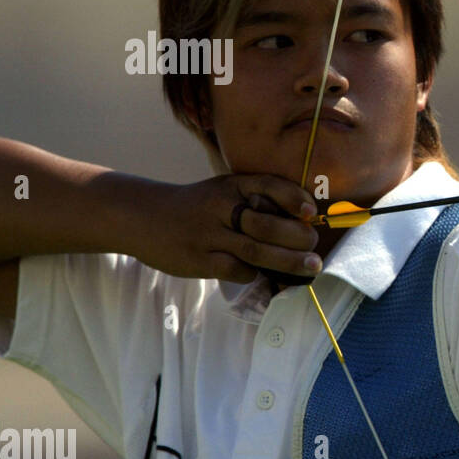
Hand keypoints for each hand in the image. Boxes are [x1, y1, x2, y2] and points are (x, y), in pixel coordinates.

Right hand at [138, 175, 320, 282]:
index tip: (311, 212)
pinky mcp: (199, 260)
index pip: (268, 185)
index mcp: (231, 186)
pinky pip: (237, 270)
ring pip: (256, 250)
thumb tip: (303, 223)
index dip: (293, 198)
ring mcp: (209, 235)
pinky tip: (263, 273)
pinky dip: (255, 273)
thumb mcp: (223, 191)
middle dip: (298, 237)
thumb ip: (256, 201)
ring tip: (311, 266)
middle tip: (314, 246)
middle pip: (267, 224)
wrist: (144, 217)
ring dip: (289, 260)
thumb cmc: (198, 207)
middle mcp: (221, 207)